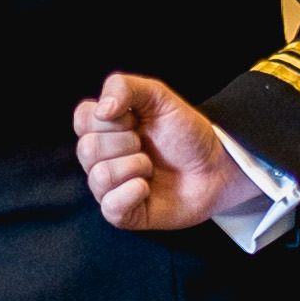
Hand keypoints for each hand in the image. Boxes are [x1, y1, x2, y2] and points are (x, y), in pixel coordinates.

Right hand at [74, 69, 265, 241]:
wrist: (216, 165)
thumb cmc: (186, 133)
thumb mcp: (159, 97)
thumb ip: (124, 87)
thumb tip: (102, 109)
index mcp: (105, 129)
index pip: (83, 118)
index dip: (112, 119)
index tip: (136, 120)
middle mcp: (102, 158)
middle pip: (88, 148)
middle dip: (127, 143)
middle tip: (147, 146)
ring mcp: (111, 187)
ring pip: (99, 176)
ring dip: (134, 167)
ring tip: (151, 167)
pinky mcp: (123, 214)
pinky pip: (110, 206)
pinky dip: (132, 194)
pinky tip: (148, 188)